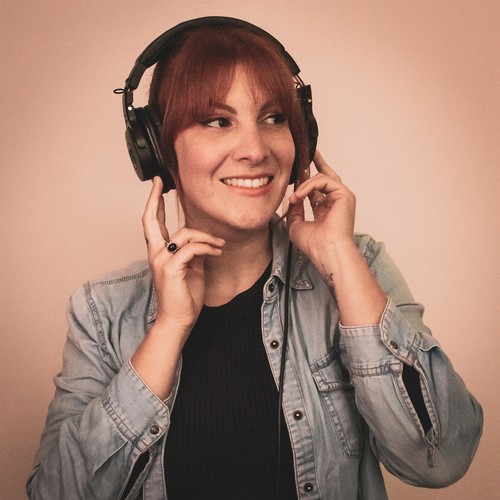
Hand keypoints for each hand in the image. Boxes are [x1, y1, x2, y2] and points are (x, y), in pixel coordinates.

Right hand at [143, 177, 224, 332]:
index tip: (157, 187)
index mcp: (159, 253)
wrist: (178, 320)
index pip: (153, 223)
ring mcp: (161, 260)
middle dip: (154, 198)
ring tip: (219, 245)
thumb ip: (192, 252)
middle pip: (150, 220)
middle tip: (159, 182)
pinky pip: (192, 248)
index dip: (155, 203)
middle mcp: (155, 254)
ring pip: (184, 234)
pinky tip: (216, 253)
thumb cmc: (184, 297)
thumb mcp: (191, 269)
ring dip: (207, 237)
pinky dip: (207, 248)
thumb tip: (201, 240)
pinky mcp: (171, 268)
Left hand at [287, 151, 355, 262]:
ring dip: (304, 184)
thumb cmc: (314, 244)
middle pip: (327, 176)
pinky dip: (310, 185)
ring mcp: (342, 197)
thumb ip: (295, 210)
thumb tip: (292, 198)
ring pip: (322, 178)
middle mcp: (336, 202)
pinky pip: (324, 180)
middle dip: (318, 163)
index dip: (308, 180)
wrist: (326, 251)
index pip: (318, 189)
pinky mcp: (344, 194)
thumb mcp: (296, 225)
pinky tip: (300, 195)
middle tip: (310, 153)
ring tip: (295, 197)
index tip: (299, 171)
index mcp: (326, 210)